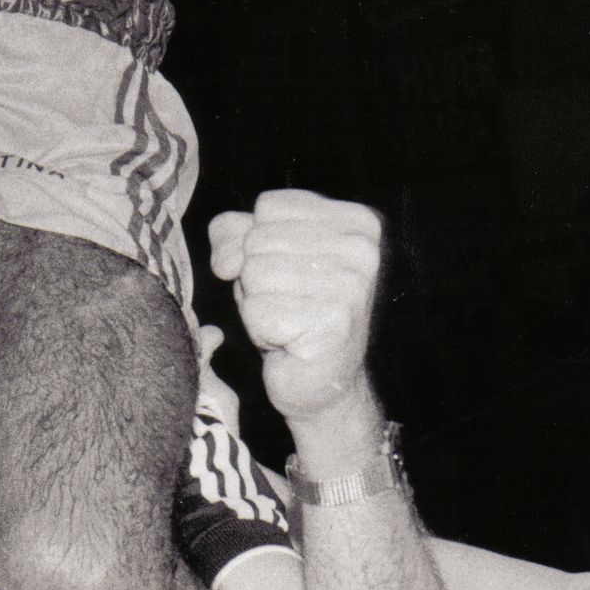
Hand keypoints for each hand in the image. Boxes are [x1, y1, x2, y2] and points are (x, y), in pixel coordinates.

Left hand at [209, 189, 381, 426]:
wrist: (321, 383)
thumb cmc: (291, 309)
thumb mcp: (258, 253)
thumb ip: (232, 232)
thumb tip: (228, 260)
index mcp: (354, 220)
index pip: (268, 206)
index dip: (258, 241)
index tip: (289, 271)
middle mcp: (362, 248)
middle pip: (258, 239)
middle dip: (256, 276)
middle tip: (289, 303)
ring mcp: (352, 285)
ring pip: (254, 273)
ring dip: (258, 304)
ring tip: (289, 321)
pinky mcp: (333, 324)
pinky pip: (257, 310)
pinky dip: (261, 330)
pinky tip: (289, 342)